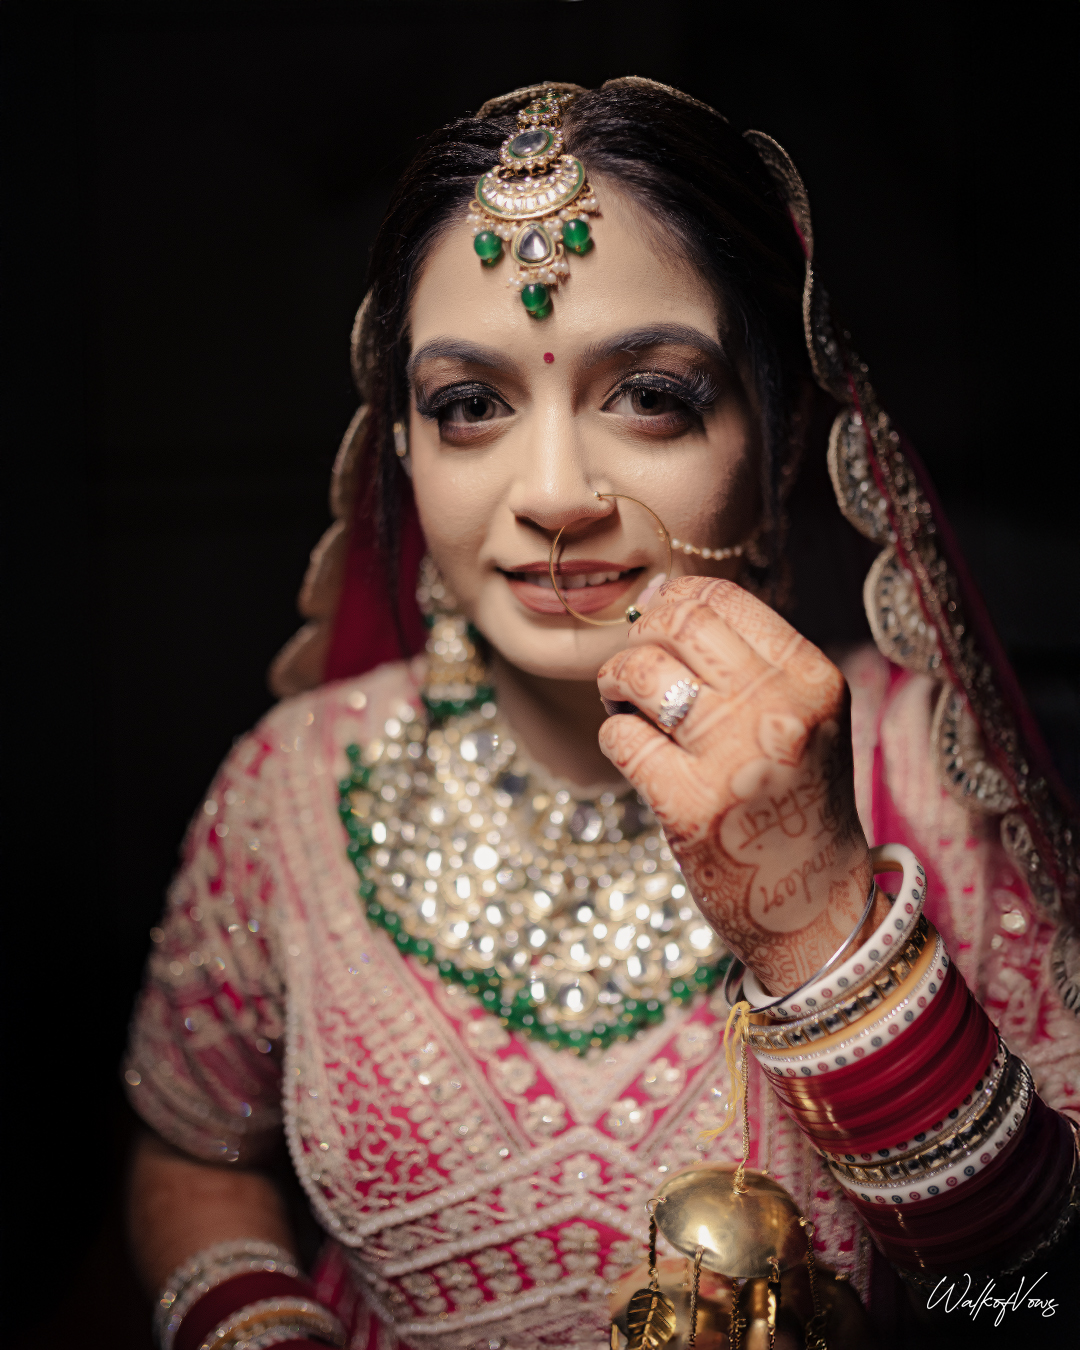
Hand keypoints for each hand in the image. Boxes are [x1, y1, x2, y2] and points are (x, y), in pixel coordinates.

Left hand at [597, 577, 876, 994]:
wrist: (816, 906)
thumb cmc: (796, 802)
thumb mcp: (802, 718)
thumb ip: (747, 661)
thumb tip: (661, 595)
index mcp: (813, 680)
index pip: (723, 598)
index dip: (673, 599)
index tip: (656, 621)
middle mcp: (780, 712)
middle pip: (678, 623)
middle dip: (640, 637)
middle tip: (634, 669)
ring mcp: (734, 759)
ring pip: (641, 672)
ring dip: (616, 682)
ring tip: (626, 706)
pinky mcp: (690, 807)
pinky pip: (620, 736)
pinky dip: (616, 737)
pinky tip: (637, 756)